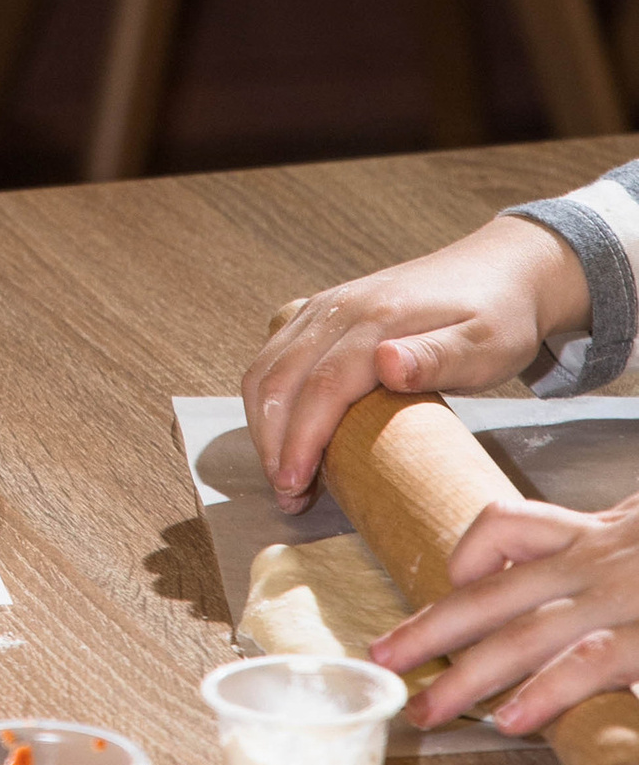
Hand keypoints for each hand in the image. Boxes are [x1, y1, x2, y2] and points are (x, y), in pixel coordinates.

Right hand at [241, 217, 586, 510]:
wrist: (501, 269)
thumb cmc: (499, 317)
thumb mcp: (487, 344)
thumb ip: (438, 356)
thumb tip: (386, 363)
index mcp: (377, 318)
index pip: (322, 384)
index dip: (301, 438)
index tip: (295, 485)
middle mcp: (339, 308)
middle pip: (280, 377)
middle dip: (272, 441)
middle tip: (289, 495)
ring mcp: (325, 307)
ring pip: (267, 366)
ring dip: (264, 423)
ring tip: (285, 475)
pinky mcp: (321, 313)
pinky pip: (274, 354)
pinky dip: (268, 398)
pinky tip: (283, 430)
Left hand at [374, 490, 638, 733]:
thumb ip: (610, 552)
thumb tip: (568, 594)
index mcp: (595, 534)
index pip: (506, 525)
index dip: (467, 558)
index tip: (450, 587)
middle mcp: (597, 559)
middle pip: (490, 593)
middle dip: (429, 629)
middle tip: (382, 657)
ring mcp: (619, 596)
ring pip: (522, 634)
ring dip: (466, 677)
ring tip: (426, 711)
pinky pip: (586, 663)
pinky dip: (544, 693)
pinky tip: (510, 721)